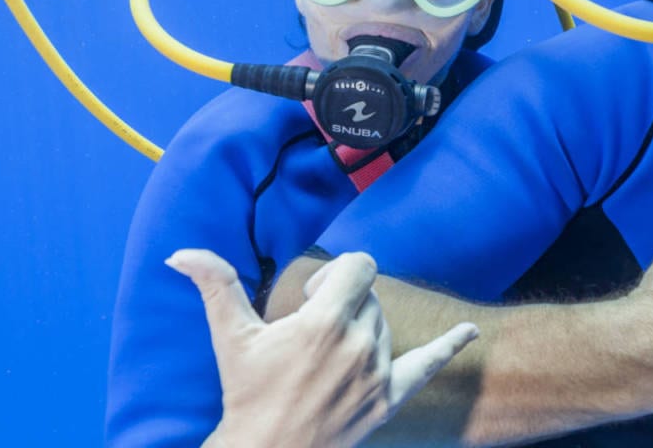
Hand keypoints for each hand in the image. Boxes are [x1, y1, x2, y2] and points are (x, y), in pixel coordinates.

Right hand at [166, 249, 478, 447]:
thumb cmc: (246, 393)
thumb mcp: (230, 337)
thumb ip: (214, 285)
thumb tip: (181, 253)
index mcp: (324, 322)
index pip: (359, 266)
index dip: (337, 273)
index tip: (315, 294)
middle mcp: (358, 343)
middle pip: (371, 295)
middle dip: (346, 301)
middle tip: (314, 329)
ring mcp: (376, 372)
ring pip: (386, 324)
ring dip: (364, 328)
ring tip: (330, 353)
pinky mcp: (388, 398)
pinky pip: (427, 366)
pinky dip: (451, 346)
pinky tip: (471, 333)